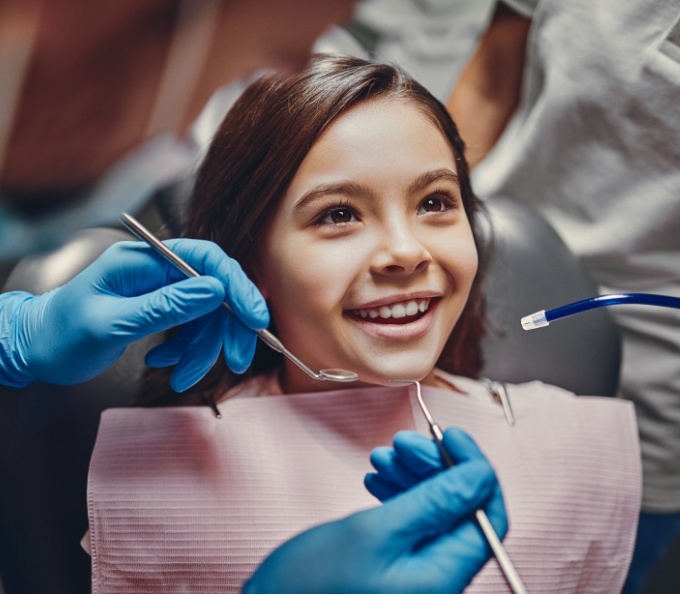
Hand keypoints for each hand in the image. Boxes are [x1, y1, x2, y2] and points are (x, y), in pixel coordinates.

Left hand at [0, 239, 267, 389]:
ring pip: (205, 315)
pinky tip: (165, 365)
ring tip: (183, 377)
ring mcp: (159, 290)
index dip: (236, 285)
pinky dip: (186, 351)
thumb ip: (165, 305)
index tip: (255, 317)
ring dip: (203, 349)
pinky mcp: (160, 309)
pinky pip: (190, 329)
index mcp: (142, 260)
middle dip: (226, 328)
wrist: (36, 350)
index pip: (205, 259)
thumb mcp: (113, 322)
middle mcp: (156, 270)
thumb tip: (214, 290)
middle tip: (235, 360)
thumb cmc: (61, 334)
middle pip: (213, 290)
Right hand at [242, 427, 506, 593]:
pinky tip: (377, 479)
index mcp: (443, 576)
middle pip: (459, 508)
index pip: (486, 515)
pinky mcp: (397, 566)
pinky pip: (412, 522)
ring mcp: (417, 572)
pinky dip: (398, 494)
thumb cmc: (313, 584)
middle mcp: (438, 577)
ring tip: (383, 455)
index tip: (450, 434)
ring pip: (433, 510)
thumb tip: (480, 476)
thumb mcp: (374, 533)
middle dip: (435, 466)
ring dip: (413, 476)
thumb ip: (432, 504)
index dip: (473, 469)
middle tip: (403, 441)